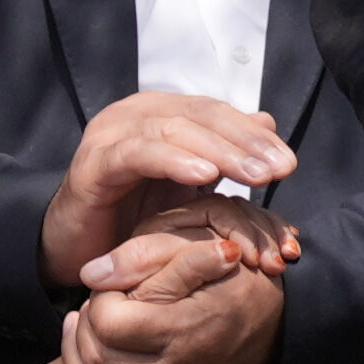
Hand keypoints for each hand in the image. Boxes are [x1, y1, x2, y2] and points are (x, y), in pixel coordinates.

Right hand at [42, 91, 297, 288]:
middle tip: (279, 170)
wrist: (75, 251)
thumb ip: (223, 155)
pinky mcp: (91, 163)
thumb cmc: (131, 218)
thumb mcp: (187, 187)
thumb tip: (267, 122)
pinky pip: (137, 154)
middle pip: (200, 116)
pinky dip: (173, 161)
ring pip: (173, 130)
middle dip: (244, 144)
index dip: (254, 135)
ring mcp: (110, 135)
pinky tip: (204, 176)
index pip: (216, 113)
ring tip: (253, 177)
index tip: (288, 164)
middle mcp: (134, 114)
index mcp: (159, 113)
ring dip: (219, 152)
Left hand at [54, 226, 287, 363]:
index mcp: (185, 326)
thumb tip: (92, 273)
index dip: (99, 302)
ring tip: (76, 333)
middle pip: (98, 360)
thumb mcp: (201, 246)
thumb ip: (145, 255)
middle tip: (85, 309)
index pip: (109, 324)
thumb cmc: (240, 275)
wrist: (285, 320)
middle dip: (81, 332)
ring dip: (74, 363)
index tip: (109, 287)